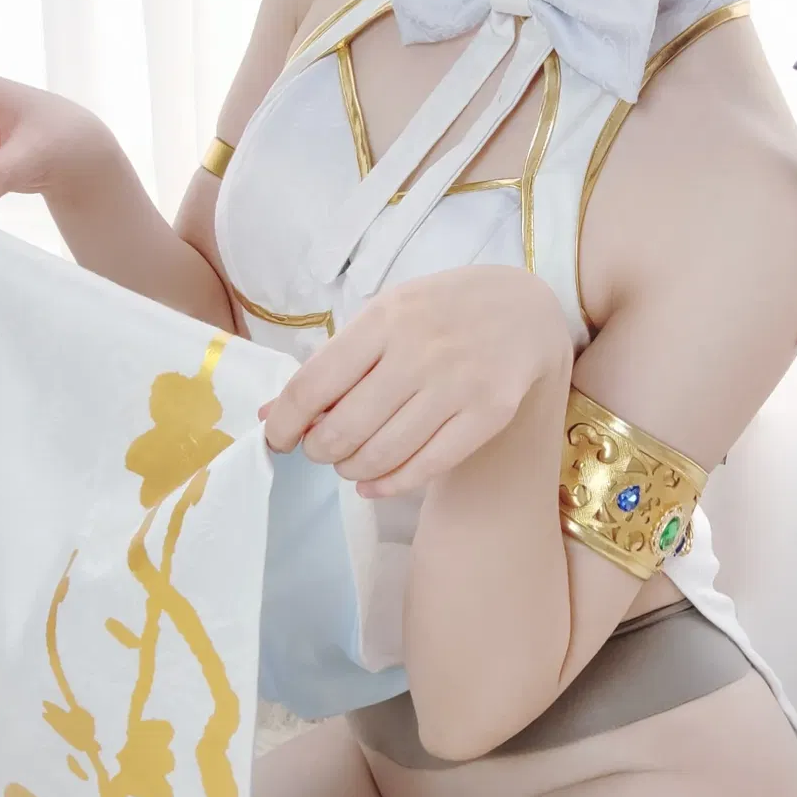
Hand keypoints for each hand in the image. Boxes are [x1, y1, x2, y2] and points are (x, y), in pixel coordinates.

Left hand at [260, 265, 572, 496]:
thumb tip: (271, 415)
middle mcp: (420, 351)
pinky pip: (426, 467)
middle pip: (344, 429)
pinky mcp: (489, 414)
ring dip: (352, 470)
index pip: (313, 384)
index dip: (285, 424)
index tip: (277, 440)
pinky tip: (374, 484)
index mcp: (385, 318)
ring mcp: (458, 385)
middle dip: (319, 451)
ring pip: (382, 454)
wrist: (525, 310)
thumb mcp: (384, 316)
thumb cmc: (441, 312)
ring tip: (350, 464)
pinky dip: (388, 486)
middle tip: (321, 451)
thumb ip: (332, 362)